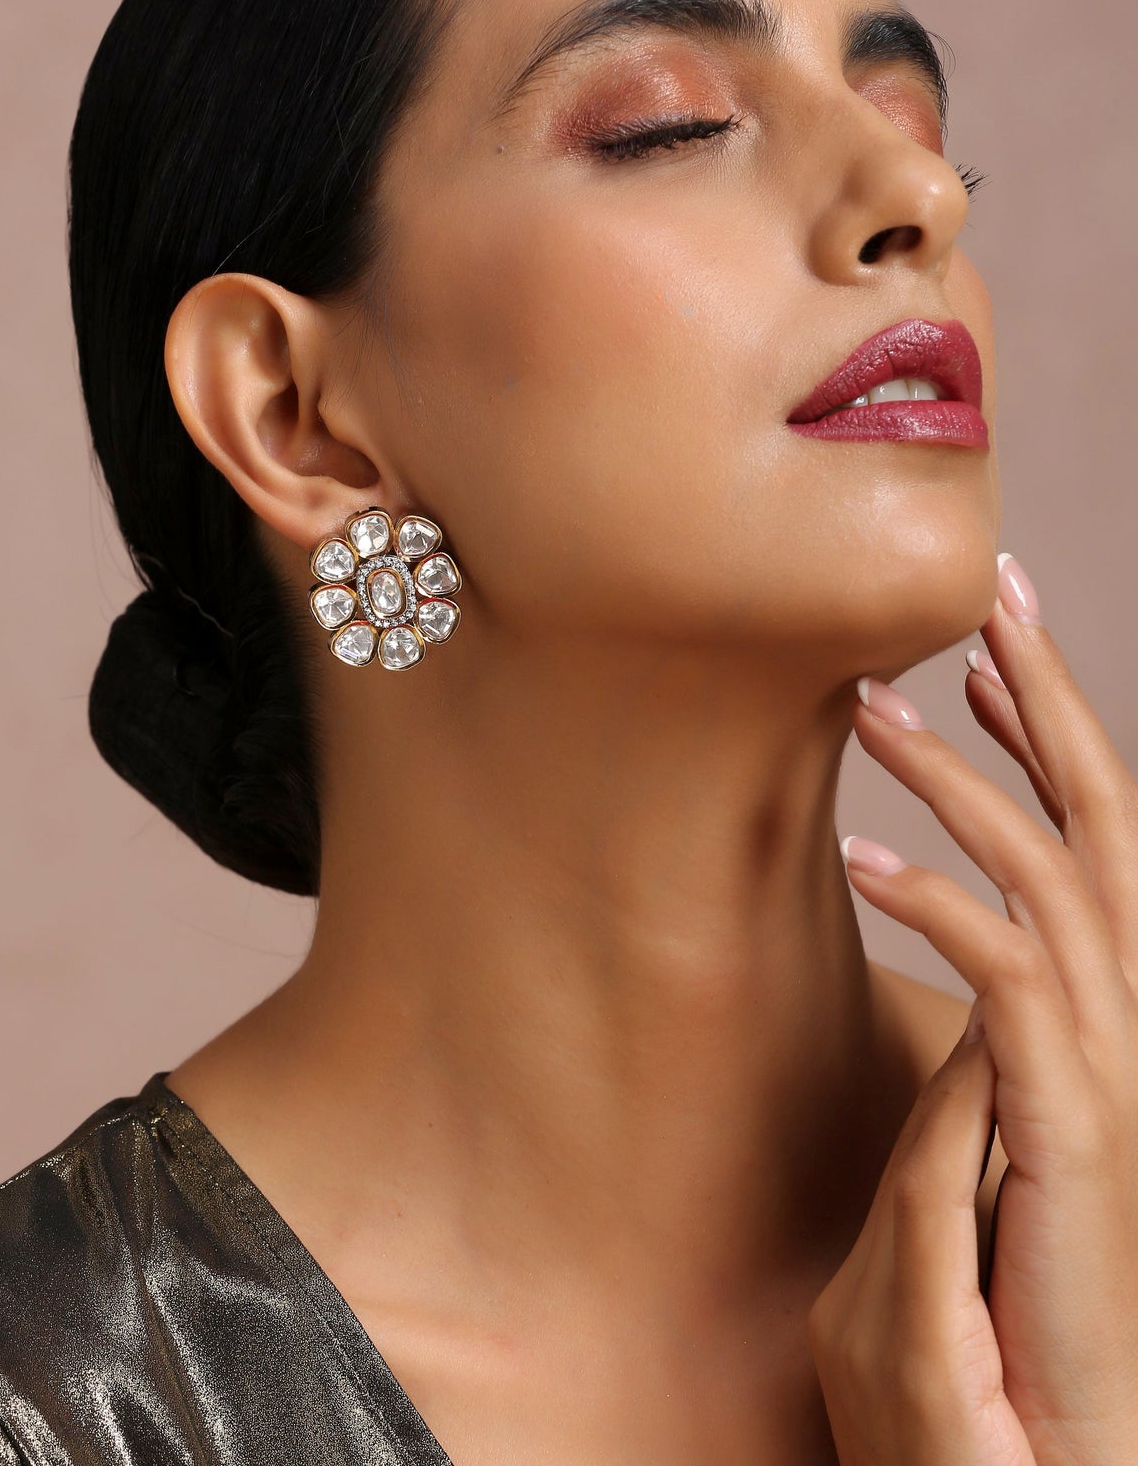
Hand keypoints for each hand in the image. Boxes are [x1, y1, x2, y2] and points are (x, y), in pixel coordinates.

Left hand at [810, 551, 1137, 1463]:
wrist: (1053, 1447)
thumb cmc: (999, 1295)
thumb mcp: (971, 1128)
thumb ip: (969, 1026)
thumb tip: (923, 941)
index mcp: (1105, 1007)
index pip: (1089, 833)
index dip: (1049, 729)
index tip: (987, 642)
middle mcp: (1128, 1020)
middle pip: (1101, 820)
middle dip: (1049, 697)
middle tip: (987, 590)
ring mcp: (1109, 1071)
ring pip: (1051, 876)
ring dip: (960, 778)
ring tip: (868, 700)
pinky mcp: (1072, 1129)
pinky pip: (1010, 979)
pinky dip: (940, 900)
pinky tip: (859, 856)